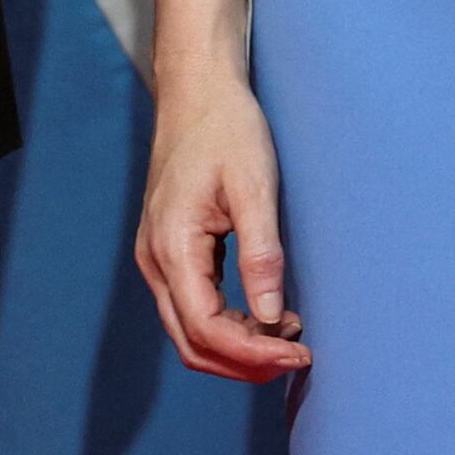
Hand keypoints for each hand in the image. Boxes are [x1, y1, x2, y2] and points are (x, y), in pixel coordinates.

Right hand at [135, 67, 308, 380]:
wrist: (196, 91)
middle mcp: (155, 260)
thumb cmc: (227, 129)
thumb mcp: (254, 186)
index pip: (208, 329)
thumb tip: (272, 318)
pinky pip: (192, 308)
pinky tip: (267, 315)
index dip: (254, 353)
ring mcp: (157, 258)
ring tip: (289, 337)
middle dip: (246, 363)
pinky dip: (228, 326)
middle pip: (193, 344)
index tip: (299, 354)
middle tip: (298, 358)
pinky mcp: (168, 252)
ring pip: (190, 332)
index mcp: (173, 246)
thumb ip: (261, 254)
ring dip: (238, 347)